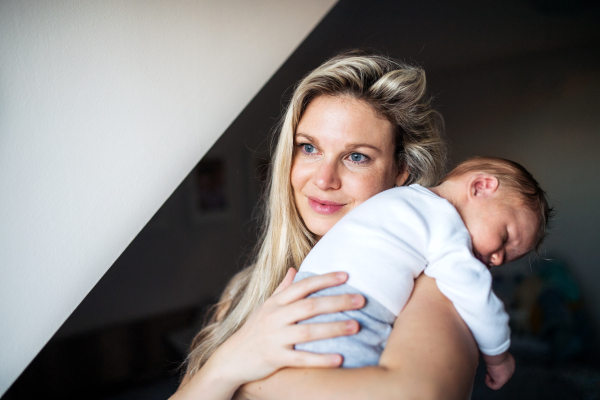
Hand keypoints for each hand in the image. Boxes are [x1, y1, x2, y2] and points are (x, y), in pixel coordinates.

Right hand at [209, 268, 364, 386]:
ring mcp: (275, 338)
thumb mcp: (266, 307)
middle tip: (361, 299)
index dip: (325, 279)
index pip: (303, 286)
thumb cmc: (254, 331)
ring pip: (308, 331)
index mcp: (275, 302)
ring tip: (357, 325)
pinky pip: (302, 358)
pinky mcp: (276, 358)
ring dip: (334, 328)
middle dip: (337, 301)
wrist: (231, 358)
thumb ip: (282, 288)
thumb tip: (294, 269)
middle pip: (310, 306)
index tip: (346, 275)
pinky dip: (321, 359)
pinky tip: (340, 358)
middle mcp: (275, 317)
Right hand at [483, 351, 514, 389]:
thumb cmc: (496, 352)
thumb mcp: (498, 353)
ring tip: (488, 371)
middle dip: (494, 372)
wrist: (496, 354)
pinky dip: (488, 382)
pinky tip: (487, 376)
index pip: (504, 368)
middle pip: (501, 375)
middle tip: (490, 367)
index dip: (497, 366)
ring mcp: (507, 377)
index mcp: (511, 363)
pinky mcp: (501, 381)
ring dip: (491, 376)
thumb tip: (493, 356)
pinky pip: (494, 386)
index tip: (492, 363)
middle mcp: (511, 371)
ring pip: (498, 380)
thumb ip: (499, 356)